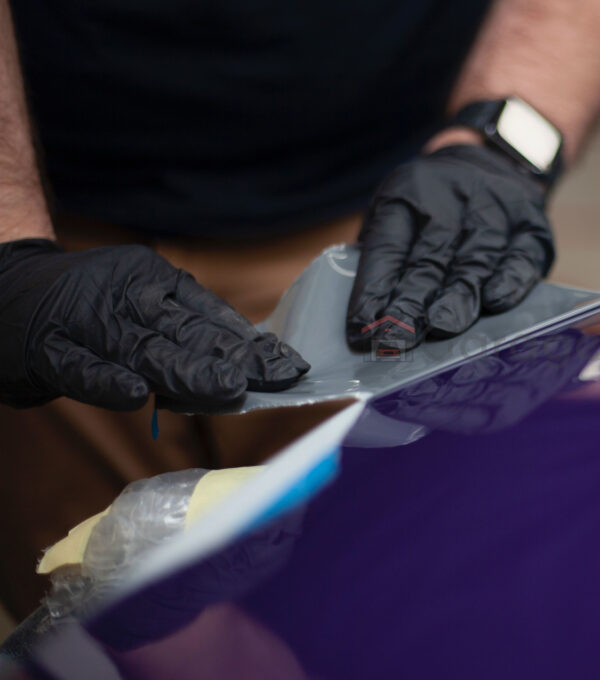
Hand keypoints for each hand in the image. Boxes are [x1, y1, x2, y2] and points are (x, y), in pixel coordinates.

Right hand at [0, 239, 308, 409]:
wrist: (3, 290)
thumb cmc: (87, 305)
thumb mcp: (141, 307)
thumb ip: (186, 333)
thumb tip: (247, 362)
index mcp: (152, 280)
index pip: (210, 314)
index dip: (250, 342)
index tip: (288, 365)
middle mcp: (124, 296)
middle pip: (186, 331)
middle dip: (233, 357)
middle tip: (274, 376)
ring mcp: (84, 321)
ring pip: (142, 348)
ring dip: (187, 371)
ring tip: (229, 387)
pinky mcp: (46, 349)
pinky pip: (79, 367)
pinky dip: (106, 381)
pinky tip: (135, 395)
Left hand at [346, 144, 554, 349]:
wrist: (489, 162)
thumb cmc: (432, 206)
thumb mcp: (397, 214)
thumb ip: (384, 259)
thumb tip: (369, 319)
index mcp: (407, 195)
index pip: (387, 246)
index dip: (374, 289)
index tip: (363, 328)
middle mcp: (451, 198)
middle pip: (430, 256)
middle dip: (411, 302)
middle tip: (398, 337)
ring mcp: (495, 210)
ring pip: (475, 259)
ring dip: (458, 297)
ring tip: (441, 326)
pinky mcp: (531, 227)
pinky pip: (521, 256)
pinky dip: (508, 280)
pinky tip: (494, 302)